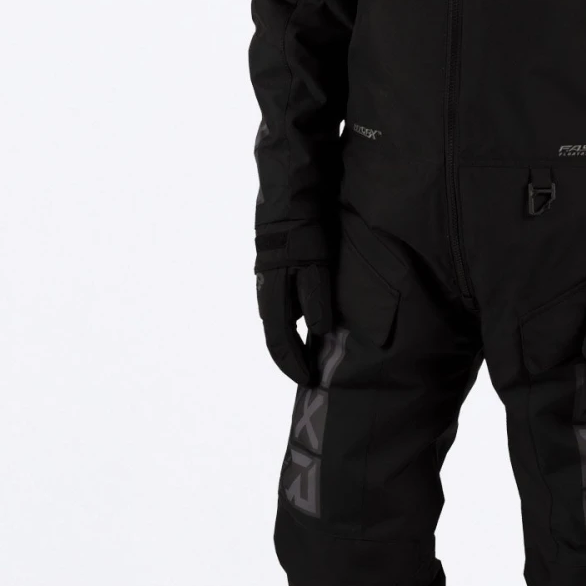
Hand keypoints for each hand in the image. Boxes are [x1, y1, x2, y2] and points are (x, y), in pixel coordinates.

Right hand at [255, 227, 334, 385]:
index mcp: (274, 300)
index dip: (294, 365)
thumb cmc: (303, 235)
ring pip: (279, 326)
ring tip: (311, 358)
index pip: (280, 344)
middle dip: (291, 361)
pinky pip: (283, 312)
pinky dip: (294, 328)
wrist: (288, 204)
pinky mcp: (276, 277)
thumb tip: (319, 333)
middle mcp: (267, 297)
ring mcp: (269, 287)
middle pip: (276, 339)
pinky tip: (309, 328)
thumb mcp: (315, 268)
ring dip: (292, 345)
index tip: (309, 381)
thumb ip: (316, 301)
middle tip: (310, 376)